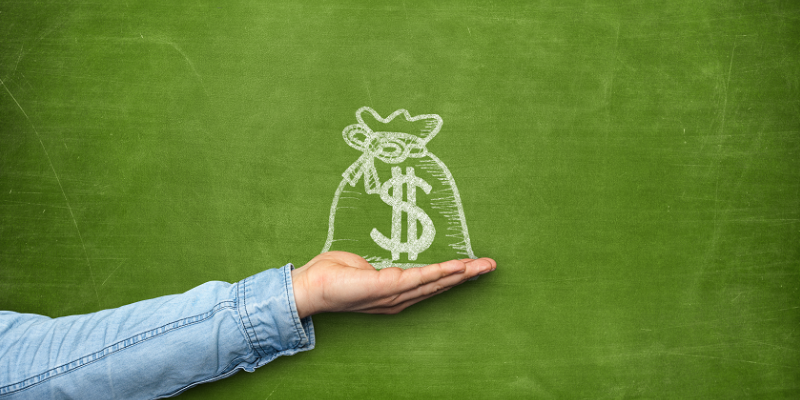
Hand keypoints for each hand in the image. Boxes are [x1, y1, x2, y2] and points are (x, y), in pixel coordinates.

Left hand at [290, 251, 495, 317]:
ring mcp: (394, 294)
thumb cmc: (332, 275)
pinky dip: (440, 273)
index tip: (472, 266)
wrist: (311, 286)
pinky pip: (420, 278)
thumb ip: (378, 267)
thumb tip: (385, 263)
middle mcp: (399, 298)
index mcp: (395, 293)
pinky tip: (457, 267)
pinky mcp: (387, 287)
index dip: (452, 276)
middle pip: (439, 285)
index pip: (430, 284)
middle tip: (490, 265)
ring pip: (434, 282)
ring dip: (460, 273)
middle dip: (466, 275)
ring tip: (482, 265)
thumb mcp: (361, 267)